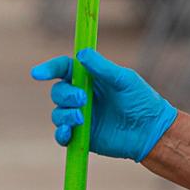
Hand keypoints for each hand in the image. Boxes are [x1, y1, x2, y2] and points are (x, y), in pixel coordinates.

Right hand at [31, 48, 177, 161]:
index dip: (49, 69)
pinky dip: (62, 133)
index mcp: (91, 78)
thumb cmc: (142, 100)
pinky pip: (62, 134)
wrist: (151, 131)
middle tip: (83, 99)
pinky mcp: (82, 135)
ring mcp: (81, 116)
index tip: (38, 73)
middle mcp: (82, 96)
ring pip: (58, 113)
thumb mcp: (124, 80)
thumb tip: (82, 53)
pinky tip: (69, 132)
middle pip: (58, 91)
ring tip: (83, 118)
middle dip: (65, 95)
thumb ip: (103, 68)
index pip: (64, 69)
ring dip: (65, 114)